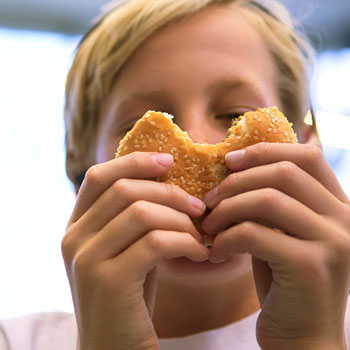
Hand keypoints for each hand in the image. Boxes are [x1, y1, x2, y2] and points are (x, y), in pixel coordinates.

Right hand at [62, 152, 208, 349]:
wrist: (115, 349)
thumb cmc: (129, 296)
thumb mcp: (127, 249)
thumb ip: (134, 218)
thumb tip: (168, 180)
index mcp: (76, 226)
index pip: (99, 176)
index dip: (135, 162)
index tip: (169, 161)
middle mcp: (74, 238)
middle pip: (125, 190)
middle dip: (170, 193)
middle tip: (199, 206)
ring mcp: (87, 259)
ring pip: (142, 213)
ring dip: (181, 220)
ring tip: (201, 235)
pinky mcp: (109, 281)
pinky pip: (155, 243)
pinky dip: (185, 243)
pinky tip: (201, 255)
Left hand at [202, 143, 349, 349]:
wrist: (303, 340)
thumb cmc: (285, 284)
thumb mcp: (281, 235)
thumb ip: (268, 204)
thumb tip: (231, 172)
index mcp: (339, 206)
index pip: (307, 156)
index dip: (265, 152)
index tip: (229, 162)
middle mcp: (345, 219)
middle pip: (283, 172)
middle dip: (236, 182)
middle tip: (209, 200)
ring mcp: (334, 242)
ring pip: (267, 199)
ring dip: (227, 209)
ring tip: (208, 226)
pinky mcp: (312, 267)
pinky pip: (254, 234)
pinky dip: (226, 238)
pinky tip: (215, 253)